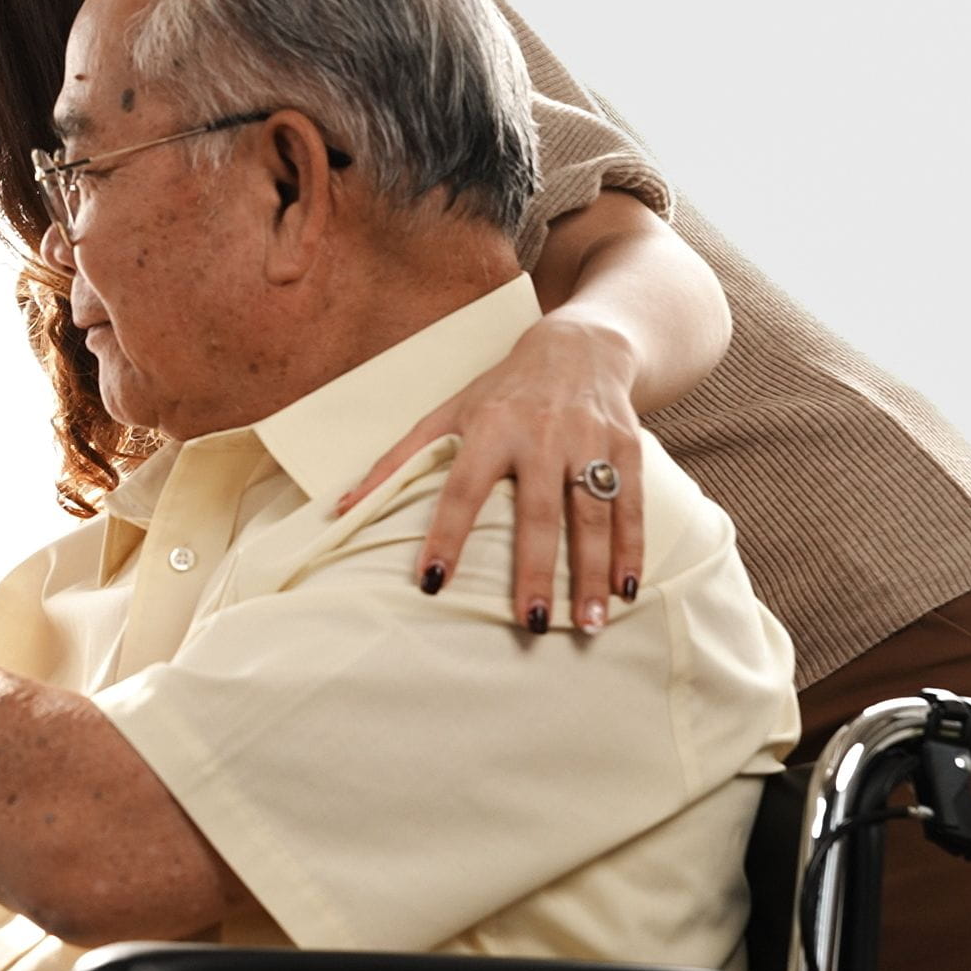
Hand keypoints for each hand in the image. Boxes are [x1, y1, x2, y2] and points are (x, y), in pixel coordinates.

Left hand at [336, 314, 646, 636]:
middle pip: (538, 512)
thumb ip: (399, 461)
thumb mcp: (448, 413)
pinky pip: (630, 505)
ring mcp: (588, 440)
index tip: (431, 583)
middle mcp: (542, 433)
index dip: (445, 535)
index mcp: (491, 427)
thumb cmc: (503, 390)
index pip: (462, 488)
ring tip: (587, 624)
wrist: (581, 346)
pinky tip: (625, 591)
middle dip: (535, 570)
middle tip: (530, 623)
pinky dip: (630, 549)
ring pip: (592, 515)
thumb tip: (340, 508)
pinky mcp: (626, 446)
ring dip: (592, 572)